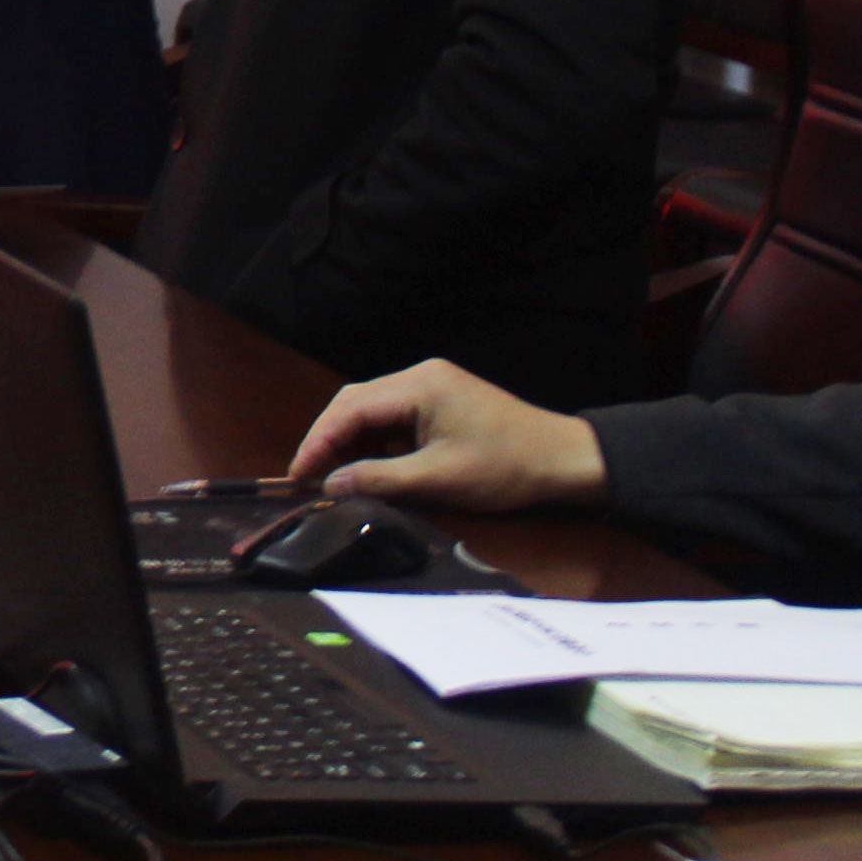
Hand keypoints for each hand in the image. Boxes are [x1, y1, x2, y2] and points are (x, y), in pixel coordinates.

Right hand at [285, 359, 606, 511]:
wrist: (564, 460)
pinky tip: (372, 468)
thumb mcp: (439, 479)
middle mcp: (420, 375)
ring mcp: (432, 386)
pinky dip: (377, 443)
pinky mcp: (442, 401)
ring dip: (352, 443)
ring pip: (373, 410)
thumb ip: (380, 479)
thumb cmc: (505, 467)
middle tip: (309, 477)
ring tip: (336, 478)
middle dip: (329, 440)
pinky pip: (395, 418)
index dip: (318, 441)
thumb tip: (332, 485)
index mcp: (418, 384)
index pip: (350, 407)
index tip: (297, 474)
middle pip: (356, 402)